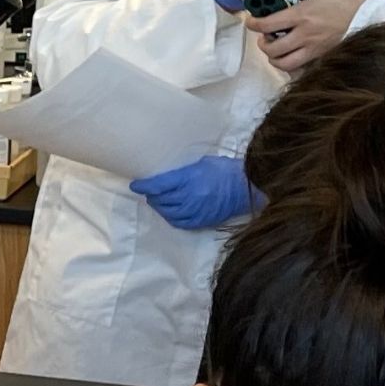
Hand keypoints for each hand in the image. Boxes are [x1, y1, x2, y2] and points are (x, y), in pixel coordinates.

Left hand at [131, 155, 259, 229]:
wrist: (249, 186)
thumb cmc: (226, 170)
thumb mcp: (202, 163)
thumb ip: (183, 171)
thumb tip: (167, 175)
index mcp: (188, 179)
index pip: (158, 185)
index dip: (144, 186)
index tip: (136, 184)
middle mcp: (189, 196)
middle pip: (161, 200)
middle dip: (152, 196)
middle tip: (150, 192)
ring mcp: (196, 210)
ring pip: (168, 212)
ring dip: (160, 207)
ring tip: (158, 201)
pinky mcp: (203, 220)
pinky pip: (181, 223)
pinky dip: (172, 218)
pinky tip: (170, 212)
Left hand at [245, 0, 378, 73]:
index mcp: (303, 15)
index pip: (267, 25)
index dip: (253, 23)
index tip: (251, 20)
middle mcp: (306, 35)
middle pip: (272, 49)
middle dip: (263, 44)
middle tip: (265, 36)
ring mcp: (317, 49)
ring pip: (286, 64)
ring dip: (276, 58)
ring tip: (278, 48)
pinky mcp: (328, 56)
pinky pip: (305, 68)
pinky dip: (295, 66)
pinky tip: (297, 56)